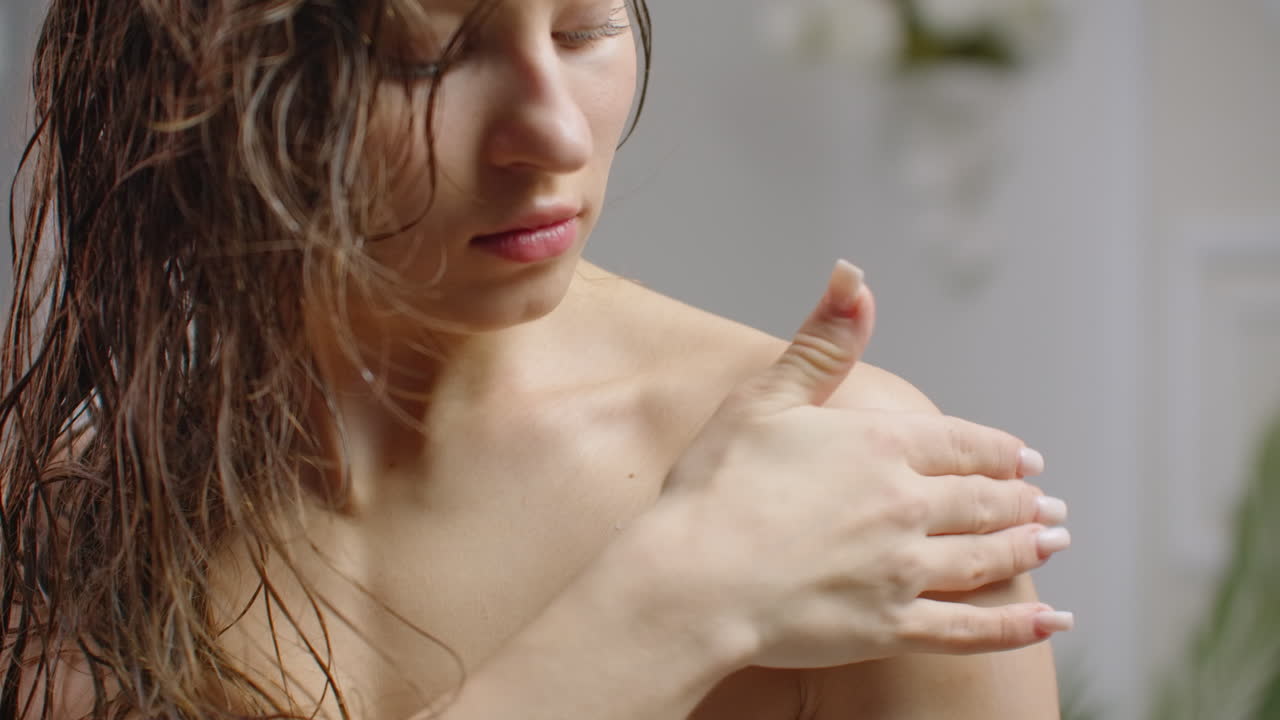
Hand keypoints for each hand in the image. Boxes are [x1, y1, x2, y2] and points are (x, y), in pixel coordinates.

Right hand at [649, 260, 1070, 669]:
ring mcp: (903, 570)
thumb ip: (822, 343)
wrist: (690, 582)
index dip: (999, 451)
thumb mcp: (764, 398)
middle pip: (982, 501)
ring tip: (1055, 542)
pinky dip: (1018, 627)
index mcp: (880, 447)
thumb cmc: (715, 487)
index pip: (961, 444)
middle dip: (1022, 500)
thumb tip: (854, 275)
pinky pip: (970, 629)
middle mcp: (906, 506)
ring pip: (986, 557)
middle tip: (1052, 506)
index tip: (1026, 458)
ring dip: (1027, 546)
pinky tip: (1051, 622)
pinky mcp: (890, 627)